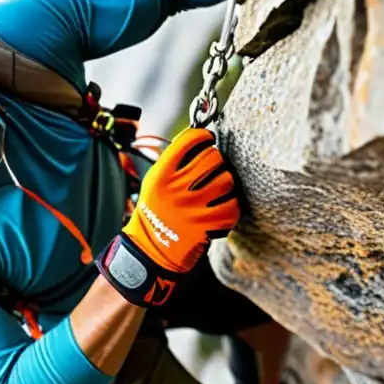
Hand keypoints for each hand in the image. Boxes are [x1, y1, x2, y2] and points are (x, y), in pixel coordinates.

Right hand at [97, 128, 239, 306]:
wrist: (152, 248)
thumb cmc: (155, 211)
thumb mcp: (153, 183)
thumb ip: (171, 162)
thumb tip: (199, 139)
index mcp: (160, 176)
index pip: (187, 141)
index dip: (202, 135)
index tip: (207, 138)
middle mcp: (176, 190)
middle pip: (211, 157)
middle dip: (216, 158)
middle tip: (214, 164)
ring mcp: (192, 208)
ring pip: (226, 179)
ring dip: (226, 180)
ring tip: (220, 184)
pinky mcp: (206, 226)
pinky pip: (232, 206)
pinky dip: (231, 204)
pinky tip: (224, 204)